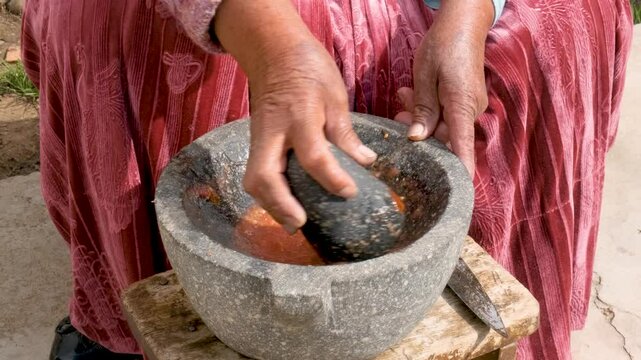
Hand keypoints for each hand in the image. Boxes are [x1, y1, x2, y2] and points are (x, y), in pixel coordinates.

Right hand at [215, 0, 375, 232]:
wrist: (273, 51)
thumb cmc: (308, 69)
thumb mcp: (335, 96)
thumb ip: (346, 132)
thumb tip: (365, 162)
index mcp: (299, 116)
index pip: (314, 156)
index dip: (333, 179)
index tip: (350, 192)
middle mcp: (273, 132)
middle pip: (264, 176)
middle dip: (280, 204)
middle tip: (300, 223)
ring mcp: (259, 138)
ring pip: (254, 179)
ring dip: (271, 204)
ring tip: (292, 222)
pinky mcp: (255, 142)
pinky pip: (256, 173)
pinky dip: (268, 194)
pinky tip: (285, 205)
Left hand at [394, 0, 492, 174]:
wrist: (464, 23)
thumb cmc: (445, 45)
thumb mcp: (426, 75)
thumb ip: (423, 109)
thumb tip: (417, 138)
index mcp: (461, 106)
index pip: (461, 149)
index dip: (459, 174)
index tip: (455, 196)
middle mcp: (470, 111)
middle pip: (445, 138)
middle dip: (419, 133)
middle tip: (397, 118)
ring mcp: (469, 106)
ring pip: (442, 125)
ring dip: (420, 118)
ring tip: (403, 98)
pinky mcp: (464, 101)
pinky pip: (446, 114)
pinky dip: (428, 109)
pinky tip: (412, 96)